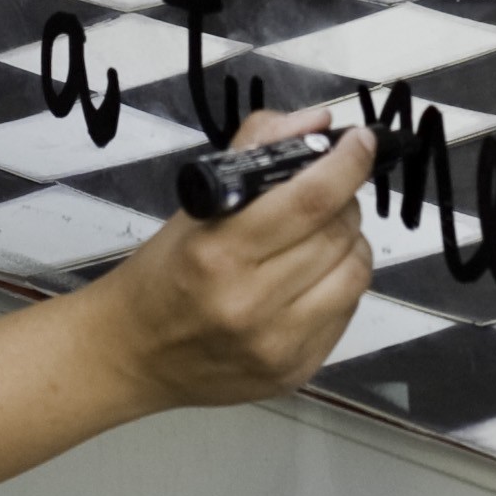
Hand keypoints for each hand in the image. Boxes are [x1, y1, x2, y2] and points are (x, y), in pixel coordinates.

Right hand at [79, 108, 374, 409]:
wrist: (133, 355)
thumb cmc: (165, 269)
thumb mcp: (197, 202)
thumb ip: (257, 150)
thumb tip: (320, 124)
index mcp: (219, 253)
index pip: (310, 199)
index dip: (348, 164)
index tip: (362, 141)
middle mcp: (250, 304)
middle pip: (338, 234)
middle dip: (346, 201)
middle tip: (329, 192)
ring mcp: (277, 346)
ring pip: (355, 273)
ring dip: (352, 242)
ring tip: (325, 234)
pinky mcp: (296, 372)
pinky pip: (347, 312)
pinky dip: (341, 282)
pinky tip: (315, 276)